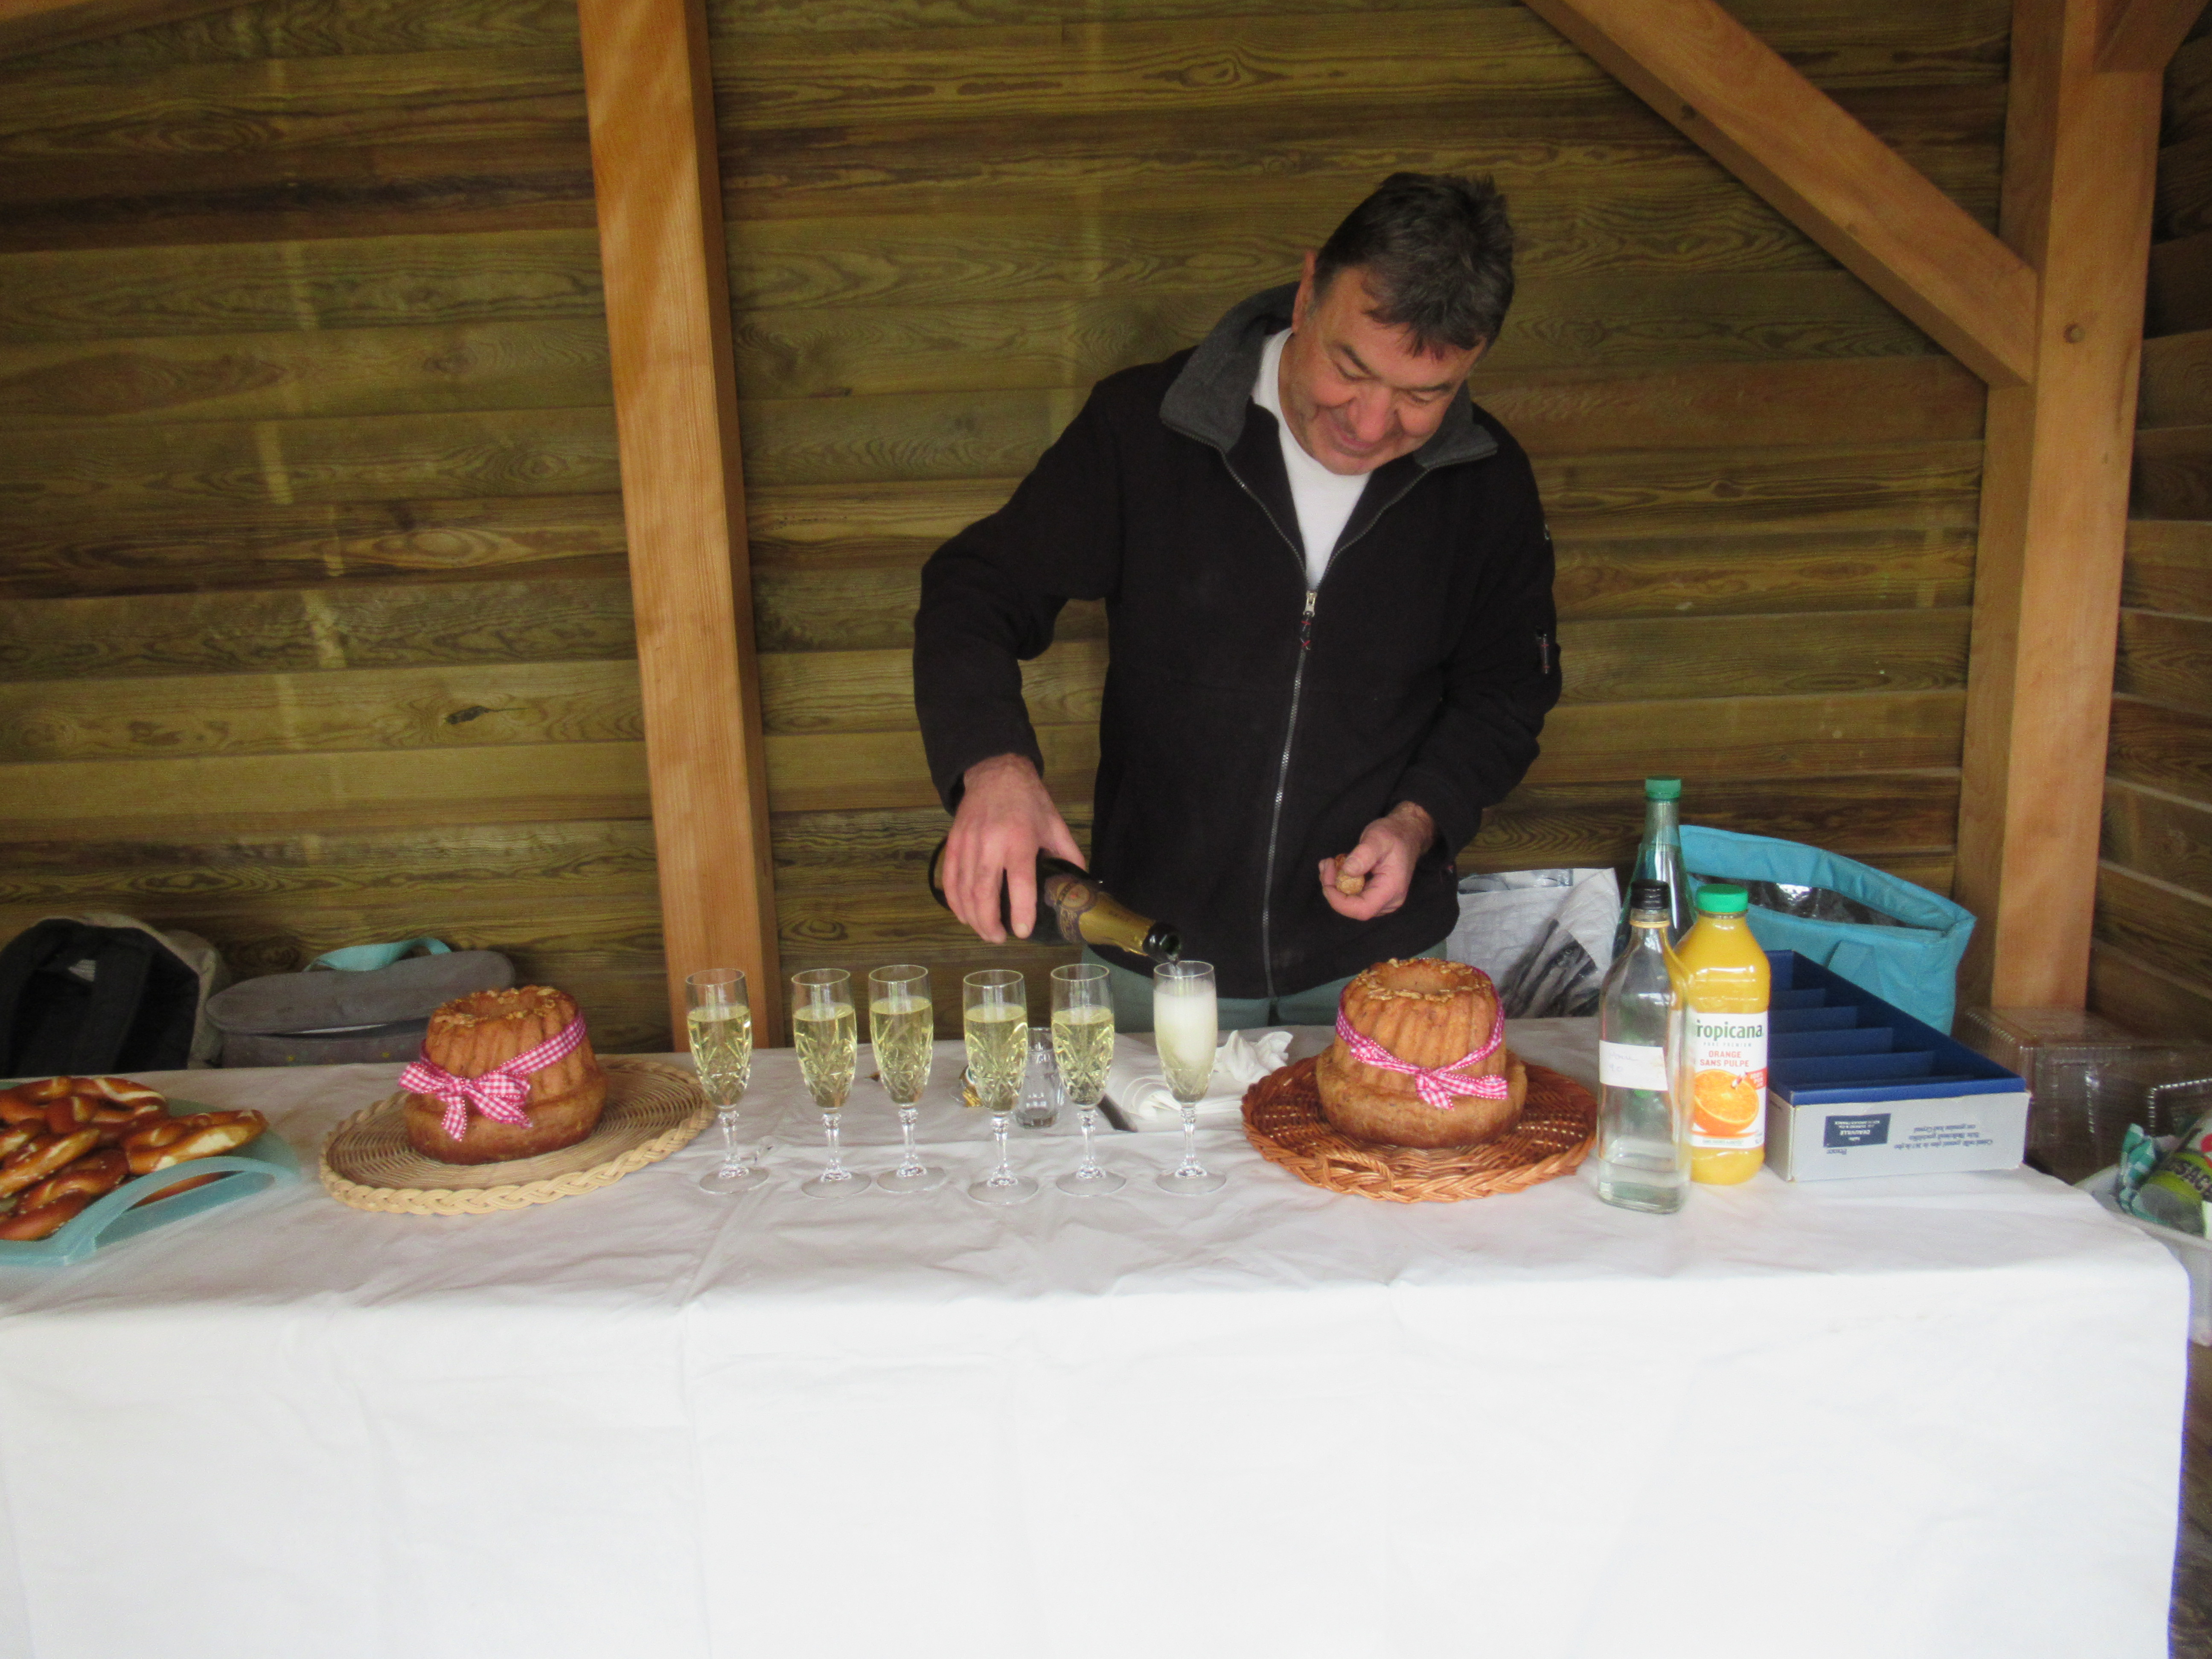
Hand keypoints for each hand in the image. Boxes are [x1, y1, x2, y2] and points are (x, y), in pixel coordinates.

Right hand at [944, 754, 1085, 942]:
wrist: (996, 772)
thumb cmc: (1029, 801)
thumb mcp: (1055, 824)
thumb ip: (1068, 855)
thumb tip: (1080, 884)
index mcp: (1020, 840)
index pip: (1019, 882)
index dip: (1020, 911)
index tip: (1022, 933)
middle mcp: (990, 843)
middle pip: (983, 892)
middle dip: (989, 922)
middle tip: (999, 939)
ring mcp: (968, 843)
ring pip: (964, 889)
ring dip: (972, 917)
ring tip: (985, 932)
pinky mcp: (953, 843)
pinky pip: (949, 878)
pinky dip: (954, 901)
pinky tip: (963, 916)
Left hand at [1319, 802, 1435, 920]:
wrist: (1406, 834)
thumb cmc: (1394, 835)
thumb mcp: (1378, 838)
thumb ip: (1363, 854)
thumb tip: (1347, 871)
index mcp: (1392, 889)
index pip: (1362, 910)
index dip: (1339, 901)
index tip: (1327, 878)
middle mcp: (1389, 901)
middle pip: (1353, 908)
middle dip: (1333, 889)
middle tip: (1327, 864)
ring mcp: (1382, 900)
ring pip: (1350, 903)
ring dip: (1335, 886)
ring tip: (1330, 863)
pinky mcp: (1375, 895)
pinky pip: (1353, 897)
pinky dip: (1340, 884)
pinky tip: (1337, 867)